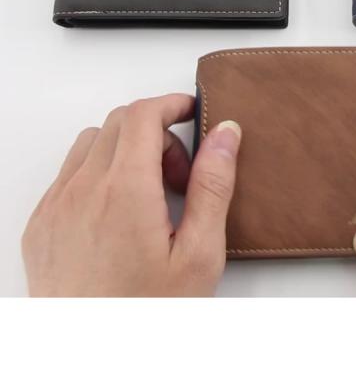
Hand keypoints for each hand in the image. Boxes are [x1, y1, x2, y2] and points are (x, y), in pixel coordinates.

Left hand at [22, 94, 240, 296]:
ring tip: (149, 193)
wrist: (92, 358)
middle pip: (119, 123)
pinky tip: (118, 211)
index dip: (171, 103)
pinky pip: (69, 173)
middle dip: (157, 132)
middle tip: (179, 172)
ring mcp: (55, 206)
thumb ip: (213, 185)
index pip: (143, 114)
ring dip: (126, 150)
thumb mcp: (199, 253)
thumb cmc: (146, 315)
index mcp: (125, 191)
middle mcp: (82, 190)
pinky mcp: (41, 224)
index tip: (189, 110)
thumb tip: (225, 135)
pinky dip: (98, 172)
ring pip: (92, 144)